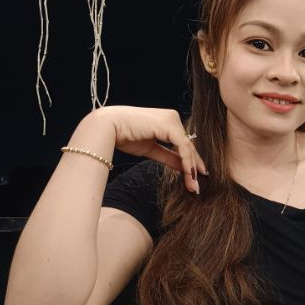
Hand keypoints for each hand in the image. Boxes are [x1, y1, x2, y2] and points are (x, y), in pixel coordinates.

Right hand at [88, 106, 205, 192]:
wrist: (108, 127)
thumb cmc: (125, 135)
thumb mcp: (151, 149)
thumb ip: (168, 157)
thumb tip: (184, 167)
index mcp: (168, 121)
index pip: (184, 144)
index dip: (191, 162)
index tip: (195, 178)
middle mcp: (172, 117)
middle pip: (188, 146)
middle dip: (194, 168)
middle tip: (197, 187)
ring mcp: (171, 120)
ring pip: (187, 147)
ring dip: (192, 168)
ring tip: (193, 185)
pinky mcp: (169, 125)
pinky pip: (182, 146)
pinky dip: (187, 162)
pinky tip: (189, 174)